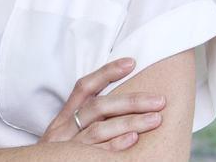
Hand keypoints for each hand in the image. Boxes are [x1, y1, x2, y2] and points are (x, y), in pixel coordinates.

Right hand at [38, 57, 165, 150]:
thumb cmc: (55, 156)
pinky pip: (96, 152)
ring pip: (100, 129)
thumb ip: (84, 118)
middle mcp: (64, 129)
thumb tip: (118, 103)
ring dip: (130, 122)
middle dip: (131, 101)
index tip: (131, 62)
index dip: (107, 73)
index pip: (84, 87)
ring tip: (155, 118)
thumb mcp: (64, 133)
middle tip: (159, 100)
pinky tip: (133, 140)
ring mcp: (69, 146)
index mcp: (63, 117)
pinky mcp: (74, 161)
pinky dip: (115, 145)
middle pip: (98, 107)